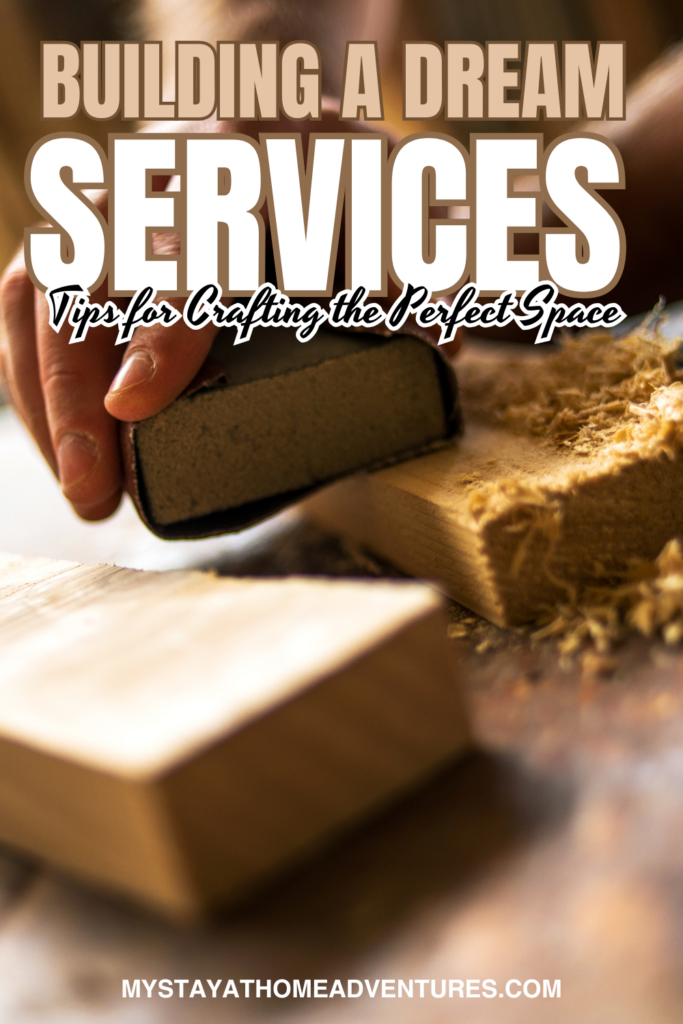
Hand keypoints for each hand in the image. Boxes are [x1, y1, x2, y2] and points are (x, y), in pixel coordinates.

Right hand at [1, 104, 405, 520]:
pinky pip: (32, 296)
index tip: (136, 405)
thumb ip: (409, 276)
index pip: (187, 245)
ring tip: (80, 488)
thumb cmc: (338, 185)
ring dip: (47, 395)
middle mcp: (164, 172)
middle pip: (90, 274)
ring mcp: (118, 199)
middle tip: (99, 489)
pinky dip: (35, 375)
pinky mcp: (90, 233)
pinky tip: (62, 443)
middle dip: (77, 387)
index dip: (158, 327)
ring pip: (43, 285)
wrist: (291, 129)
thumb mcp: (385, 220)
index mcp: (247, 162)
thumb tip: (441, 346)